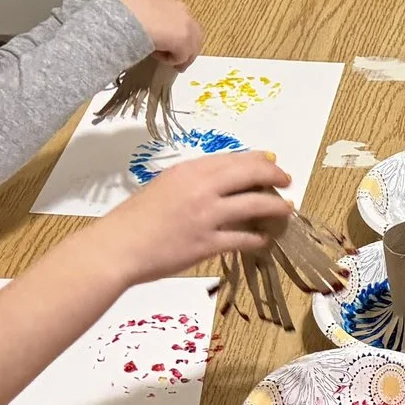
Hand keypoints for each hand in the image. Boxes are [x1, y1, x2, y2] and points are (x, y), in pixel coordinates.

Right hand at [97, 152, 293, 282]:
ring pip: (255, 205)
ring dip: (276, 207)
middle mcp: (202, 187)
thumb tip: (222, 180)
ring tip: (286, 210)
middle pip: (251, 174)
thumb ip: (193, 181)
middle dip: (275, 177)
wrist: (118, 246)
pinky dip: (258, 238)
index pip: (234, 158)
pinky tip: (264, 239)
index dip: (258, 160)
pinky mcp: (208, 243)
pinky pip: (244, 238)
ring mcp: (207, 215)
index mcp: (189, 170)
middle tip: (287, 182)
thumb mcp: (164, 186)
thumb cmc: (136, 218)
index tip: (271, 163)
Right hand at [121, 0, 203, 65]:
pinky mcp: (184, 41)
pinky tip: (156, 56)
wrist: (126, 19)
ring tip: (169, 63)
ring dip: (180, 56)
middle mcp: (182, 10)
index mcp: (169, 1)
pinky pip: (181, 57)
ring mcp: (186, 25)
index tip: (170, 44)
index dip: (178, 34)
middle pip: (194, 34)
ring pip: (191, 47)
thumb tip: (150, 29)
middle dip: (187, 48)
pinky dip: (171, 60)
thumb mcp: (140, 10)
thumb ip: (151, 18)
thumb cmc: (126, 13)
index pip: (182, 20)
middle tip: (178, 61)